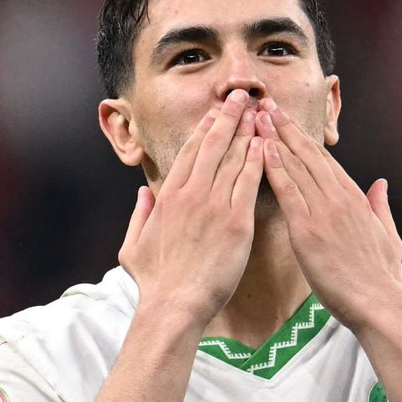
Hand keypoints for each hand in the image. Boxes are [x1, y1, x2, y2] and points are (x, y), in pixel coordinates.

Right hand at [119, 90, 264, 323]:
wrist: (175, 305)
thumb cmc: (156, 282)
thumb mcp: (133, 246)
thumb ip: (140, 215)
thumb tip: (144, 193)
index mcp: (168, 197)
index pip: (190, 152)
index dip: (205, 128)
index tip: (216, 111)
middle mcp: (191, 194)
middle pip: (213, 145)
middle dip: (228, 116)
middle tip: (241, 96)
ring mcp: (214, 205)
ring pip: (234, 158)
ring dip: (247, 132)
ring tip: (259, 112)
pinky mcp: (236, 222)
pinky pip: (250, 183)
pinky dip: (259, 160)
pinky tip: (267, 144)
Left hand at [256, 99, 401, 327]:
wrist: (378, 303)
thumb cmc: (381, 277)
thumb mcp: (388, 236)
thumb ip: (380, 207)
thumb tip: (381, 185)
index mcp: (356, 199)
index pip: (326, 161)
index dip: (305, 139)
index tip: (290, 122)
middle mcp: (339, 198)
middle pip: (309, 154)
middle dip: (287, 128)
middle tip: (268, 105)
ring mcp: (324, 211)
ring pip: (296, 165)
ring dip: (275, 139)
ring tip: (259, 116)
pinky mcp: (308, 229)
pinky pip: (288, 191)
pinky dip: (274, 168)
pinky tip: (261, 149)